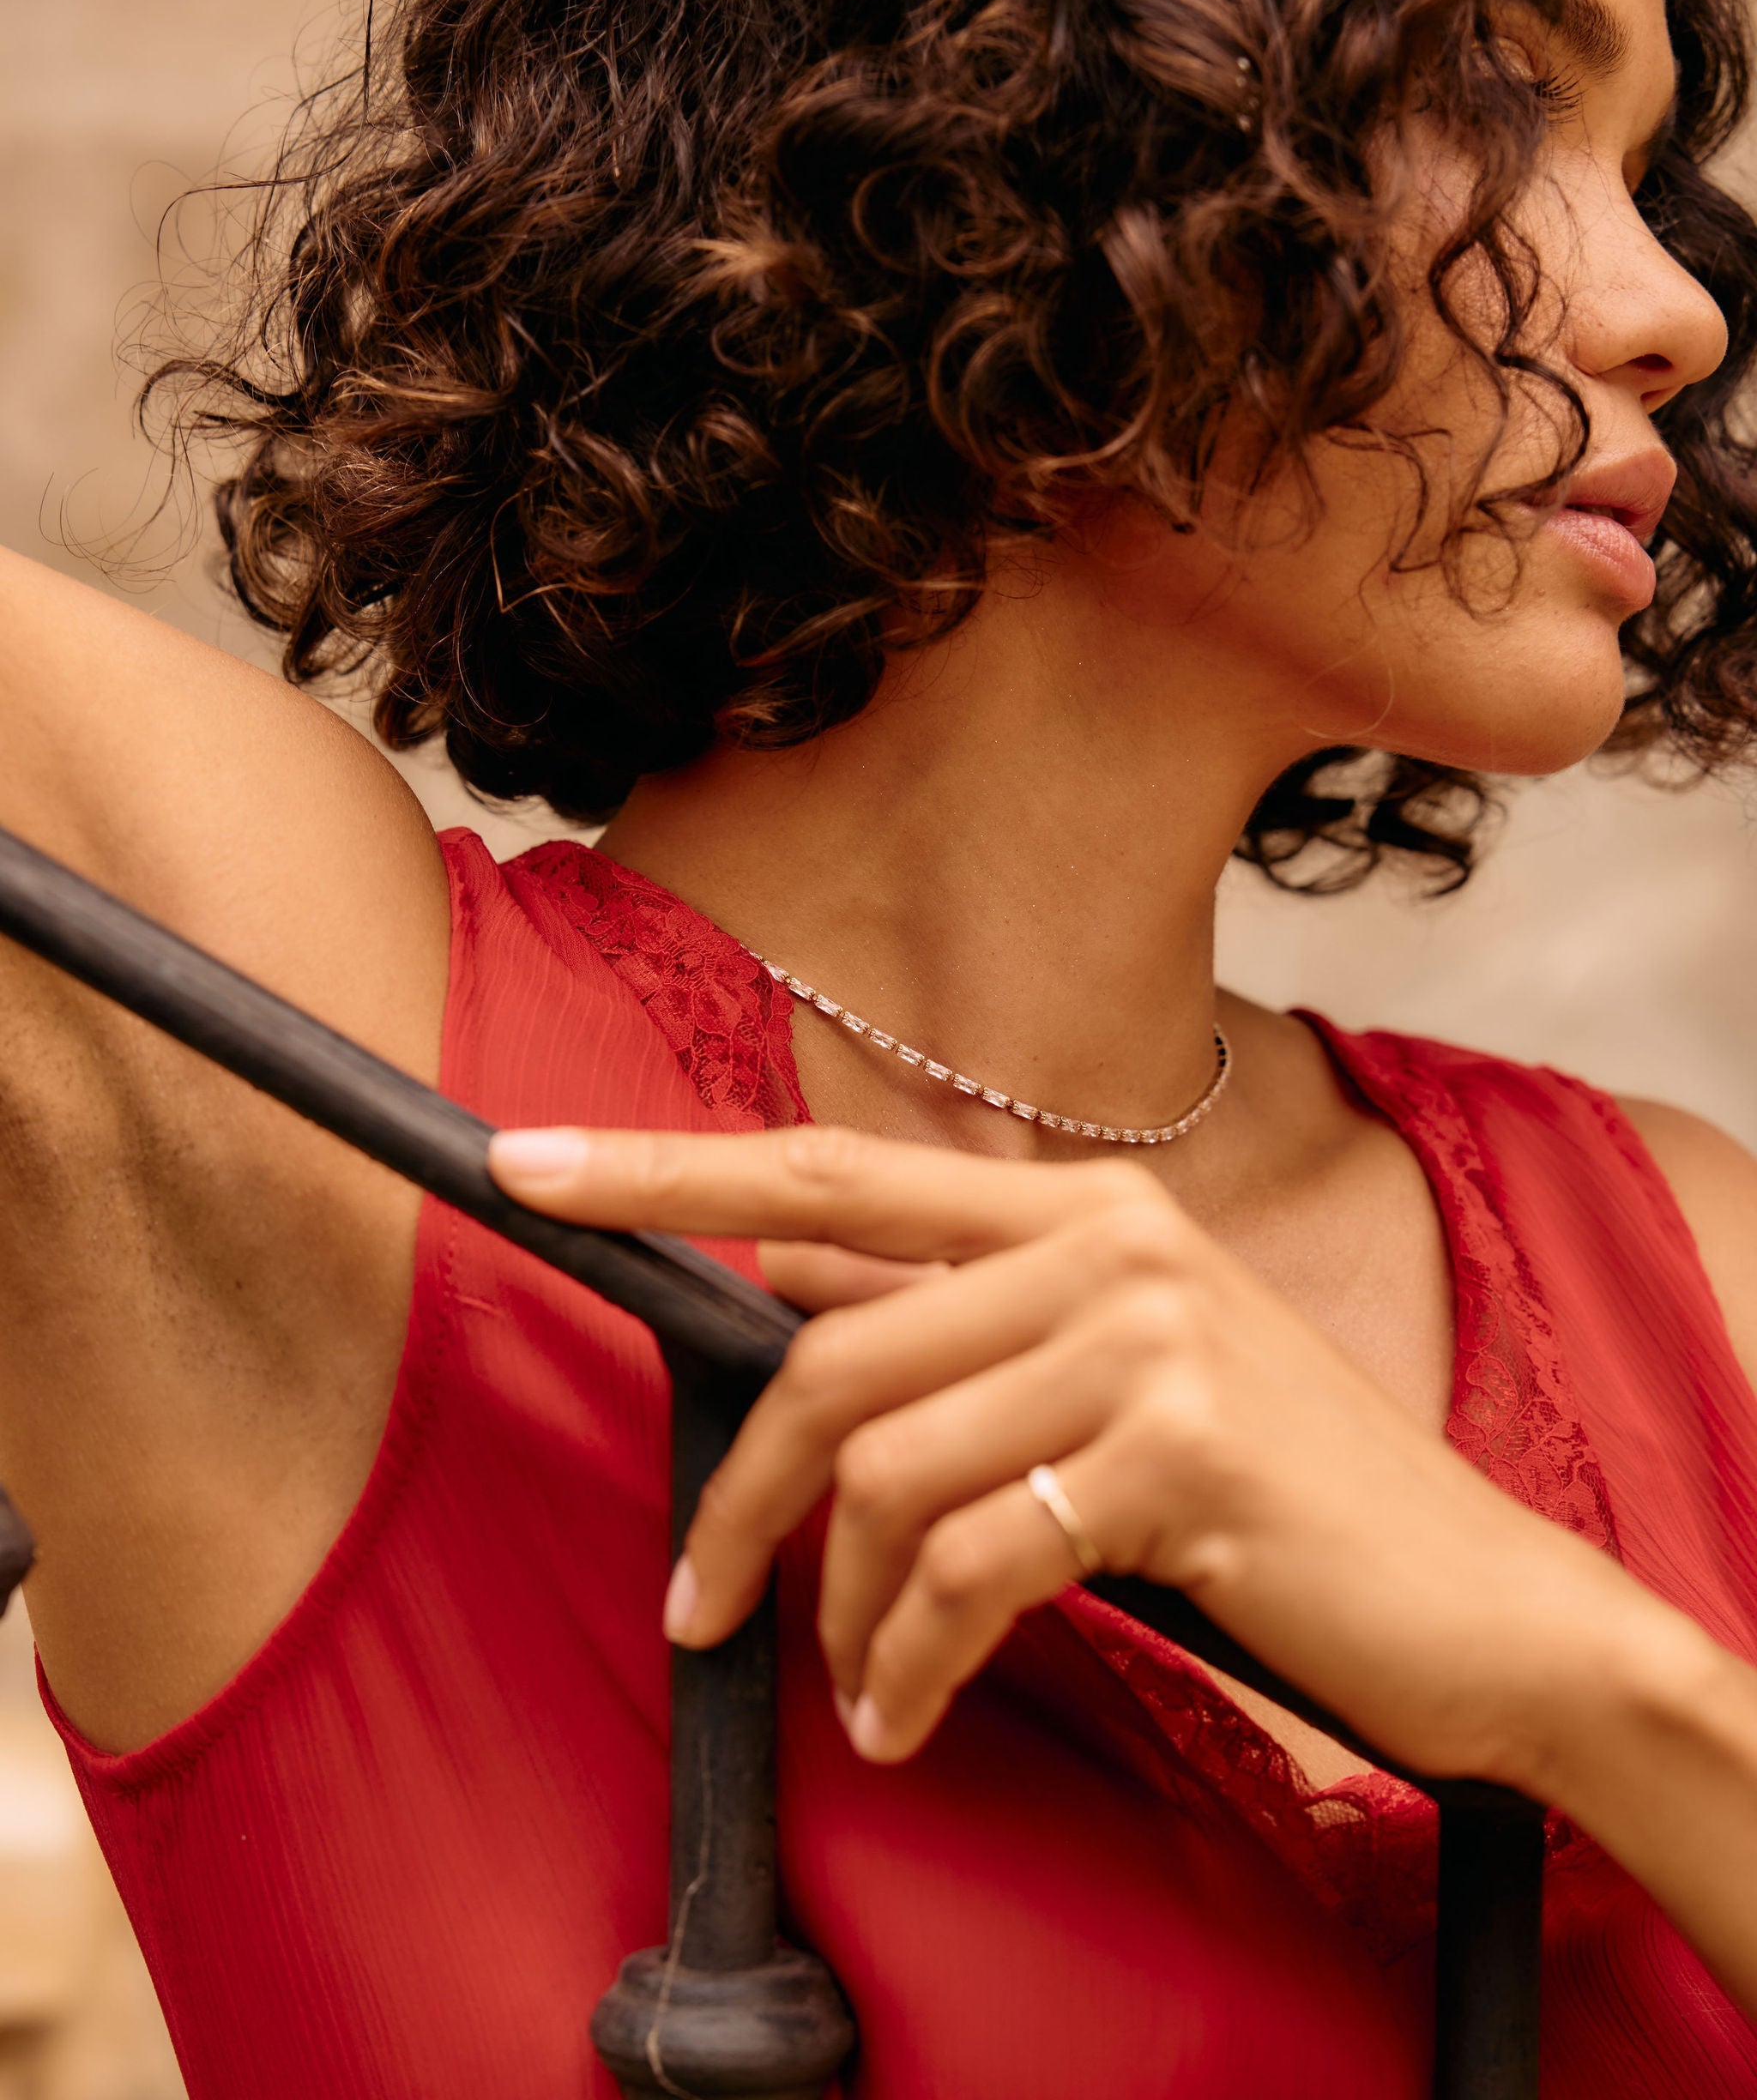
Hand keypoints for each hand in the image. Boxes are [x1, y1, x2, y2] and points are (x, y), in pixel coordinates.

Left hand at [489, 1122, 1663, 1786]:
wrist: (1473, 1600)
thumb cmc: (1267, 1499)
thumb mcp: (1105, 1378)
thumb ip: (950, 1320)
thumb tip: (783, 1277)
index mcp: (1078, 1206)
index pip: (830, 1175)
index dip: (663, 1169)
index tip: (522, 1162)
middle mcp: (1109, 1242)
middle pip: (828, 1357)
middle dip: (737, 1503)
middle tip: (696, 1610)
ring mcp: (1151, 1335)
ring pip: (885, 1470)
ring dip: (842, 1610)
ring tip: (866, 1686)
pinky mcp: (1183, 1449)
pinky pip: (966, 1565)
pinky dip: (913, 1662)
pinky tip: (913, 1715)